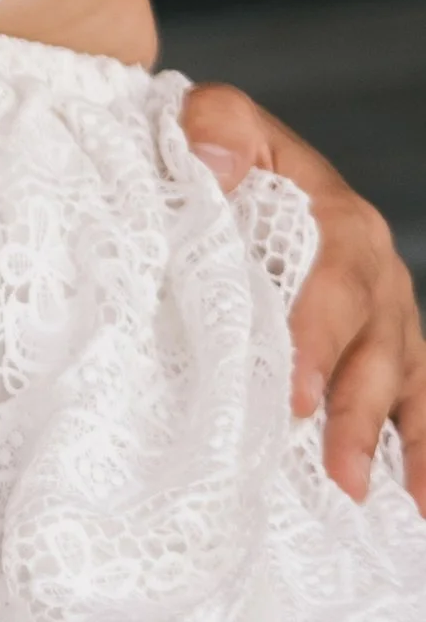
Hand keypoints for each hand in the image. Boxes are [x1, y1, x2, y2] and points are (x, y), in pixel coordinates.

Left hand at [180, 81, 425, 503]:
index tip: (294, 394)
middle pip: (373, 345)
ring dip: (384, 439)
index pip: (333, 285)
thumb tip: (219, 166)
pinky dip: (421, 449)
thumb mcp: (216, 118)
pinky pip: (417, 398)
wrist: (232, 159)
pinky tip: (416, 503)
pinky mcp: (389, 343)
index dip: (317, 340)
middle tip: (333, 469)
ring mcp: (387, 310)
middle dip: (353, 410)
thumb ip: (218, 128)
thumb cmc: (219, 147)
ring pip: (397, 380)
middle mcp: (374, 267)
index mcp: (337, 218)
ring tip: (360, 496)